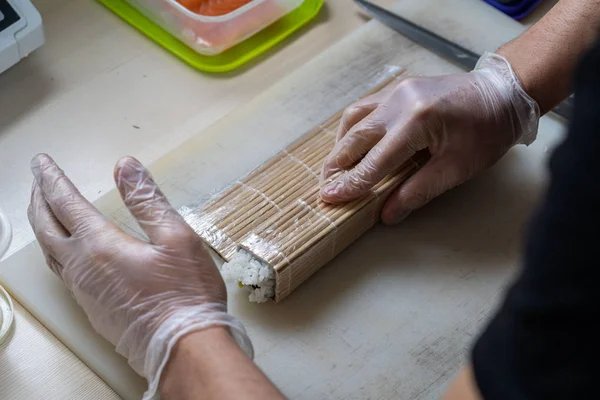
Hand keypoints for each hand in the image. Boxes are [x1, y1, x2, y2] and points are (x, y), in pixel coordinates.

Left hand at [28, 154, 252, 399]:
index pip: (65, 203)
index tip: (42, 162)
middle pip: (46, 227)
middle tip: (37, 179)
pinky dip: (55, 250)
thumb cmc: (186, 294)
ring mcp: (84, 291)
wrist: (183, 348)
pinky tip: (68, 250)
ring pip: (49, 251)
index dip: (51, 179)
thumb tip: (125, 167)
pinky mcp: (92, 308)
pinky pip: (62, 272)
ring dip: (43, 224)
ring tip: (46, 209)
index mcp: (100, 246)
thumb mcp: (177, 238)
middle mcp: (82, 267)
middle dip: (38, 198)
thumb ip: (147, 200)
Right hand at [320, 52, 539, 223]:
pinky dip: (353, 128)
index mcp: (417, 122)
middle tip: (326, 187)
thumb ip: (418, 191)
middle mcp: (400, 101)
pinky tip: (352, 144)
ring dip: (341, 145)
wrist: (503, 92)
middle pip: (356, 136)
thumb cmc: (487, 132)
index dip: (352, 183)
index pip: (375, 161)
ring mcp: (397, 91)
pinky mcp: (399, 88)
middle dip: (337, 164)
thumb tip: (387, 214)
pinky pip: (366, 108)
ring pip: (355, 118)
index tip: (330, 198)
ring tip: (335, 168)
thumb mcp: (457, 169)